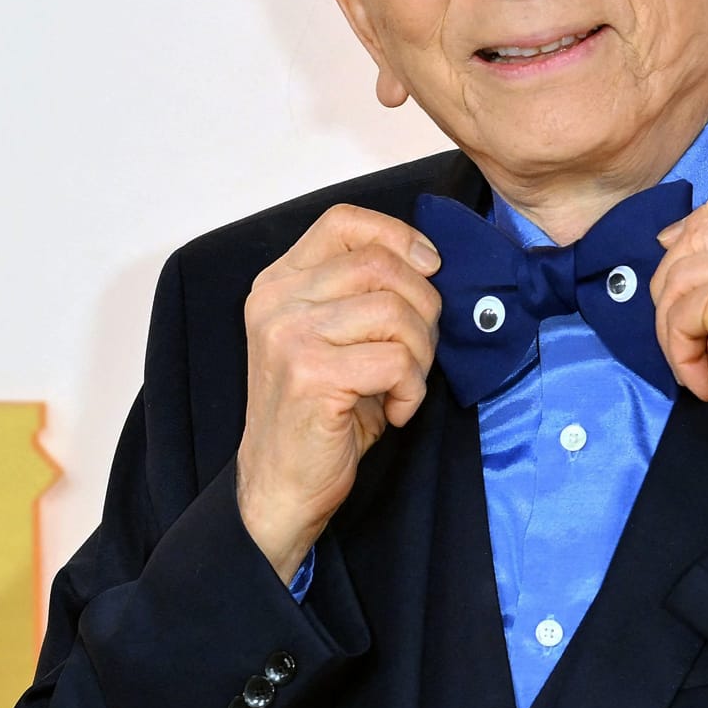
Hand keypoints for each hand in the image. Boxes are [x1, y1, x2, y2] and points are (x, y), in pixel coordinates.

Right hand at [236, 205, 441, 579]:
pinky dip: (412, 390)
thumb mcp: (333, 338)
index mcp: (279, 283)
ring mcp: (289, 335)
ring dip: (419, 354)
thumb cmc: (319, 414)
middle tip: (417, 352)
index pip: (343, 222)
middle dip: (423, 307)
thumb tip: (431, 264)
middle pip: (381, 264)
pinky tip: (395, 411)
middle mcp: (276, 301)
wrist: (279, 486)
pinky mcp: (310, 375)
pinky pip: (395, 361)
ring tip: (403, 384)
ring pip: (395, 311)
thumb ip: (362, 294)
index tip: (429, 268)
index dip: (399, 237)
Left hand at [652, 171, 707, 483]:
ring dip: (674, 327)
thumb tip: (669, 236)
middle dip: (676, 287)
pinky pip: (677, 310)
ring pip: (678, 271)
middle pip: (699, 231)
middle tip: (693, 337)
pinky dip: (680, 352)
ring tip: (703, 363)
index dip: (705, 221)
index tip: (694, 272)